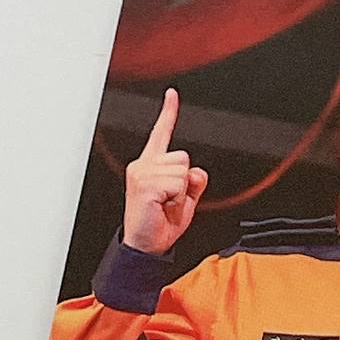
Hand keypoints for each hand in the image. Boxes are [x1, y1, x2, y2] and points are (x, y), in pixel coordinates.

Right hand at [122, 87, 208, 254]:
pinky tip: (162, 206)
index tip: (172, 94)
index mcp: (151, 165)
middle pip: (183, 157)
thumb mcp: (185, 200)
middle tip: (169, 200)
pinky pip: (178, 184)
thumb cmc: (160, 223)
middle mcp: (143, 165)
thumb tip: (197, 172)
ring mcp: (142, 173)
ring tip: (165, 204)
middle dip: (184, 181)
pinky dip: (177, 198)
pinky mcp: (145, 184)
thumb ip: (194, 182)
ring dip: (180, 191)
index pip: (161, 134)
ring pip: (182, 170)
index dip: (169, 113)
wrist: (146, 245)